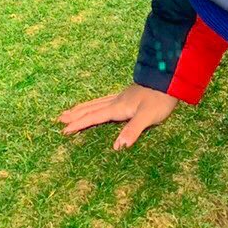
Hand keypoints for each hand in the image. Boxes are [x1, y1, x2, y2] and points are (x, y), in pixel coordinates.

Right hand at [57, 83, 177, 150]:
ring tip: (70, 111)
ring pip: (96, 104)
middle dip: (75, 114)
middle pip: (91, 109)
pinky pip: (103, 101)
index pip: (94, 117)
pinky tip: (96, 105)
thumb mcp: (148, 117)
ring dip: (82, 108)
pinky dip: (94, 105)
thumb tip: (117, 147)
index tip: (64, 130)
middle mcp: (116, 102)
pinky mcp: (127, 96)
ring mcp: (121, 98)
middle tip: (59, 119)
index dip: (79, 124)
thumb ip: (132, 130)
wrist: (168, 81)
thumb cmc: (159, 100)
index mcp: (118, 108)